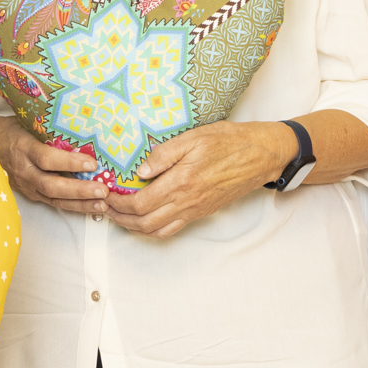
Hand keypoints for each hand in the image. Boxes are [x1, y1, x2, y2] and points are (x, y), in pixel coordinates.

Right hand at [0, 110, 105, 218]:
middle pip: (51, 185)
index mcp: (23, 147)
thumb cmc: (12, 129)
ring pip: (53, 198)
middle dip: (79, 190)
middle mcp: (24, 169)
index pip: (46, 158)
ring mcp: (26, 184)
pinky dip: (73, 206)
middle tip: (103, 191)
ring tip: (102, 204)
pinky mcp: (30, 193)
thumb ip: (50, 129)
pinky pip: (53, 202)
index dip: (69, 162)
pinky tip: (91, 207)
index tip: (92, 163)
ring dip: (80, 204)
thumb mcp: (28, 123)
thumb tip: (84, 128)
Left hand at [107, 120, 292, 239]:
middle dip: (119, 218)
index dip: (117, 203)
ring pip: (157, 230)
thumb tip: (140, 170)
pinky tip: (146, 217)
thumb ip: (165, 154)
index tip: (106, 194)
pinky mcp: (203, 211)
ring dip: (134, 227)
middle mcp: (187, 201)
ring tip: (120, 214)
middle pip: (144, 223)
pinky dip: (154, 229)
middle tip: (106, 206)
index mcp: (182, 182)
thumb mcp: (194, 137)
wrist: (261, 155)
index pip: (139, 203)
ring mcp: (196, 210)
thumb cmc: (230, 141)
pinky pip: (173, 229)